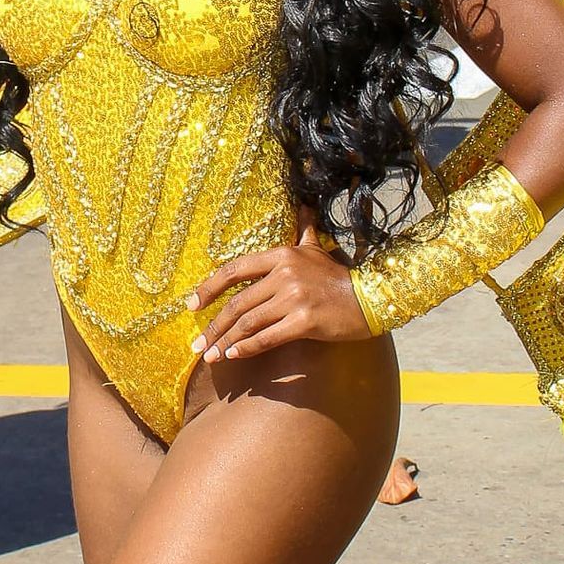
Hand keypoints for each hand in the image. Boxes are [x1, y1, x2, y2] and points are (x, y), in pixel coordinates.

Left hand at [188, 221, 373, 365]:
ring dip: (226, 342)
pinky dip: (247, 348)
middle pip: (238, 303)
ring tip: (211, 357)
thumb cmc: (340, 278)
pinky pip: (268, 337)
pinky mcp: (305, 321)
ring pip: (248, 322)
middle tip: (198, 345)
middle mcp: (284, 275)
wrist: (372, 298)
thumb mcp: (318, 250)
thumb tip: (303, 207)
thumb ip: (304, 231)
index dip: (209, 288)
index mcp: (282, 256)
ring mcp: (294, 298)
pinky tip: (233, 356)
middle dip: (214, 326)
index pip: (235, 270)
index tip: (191, 305)